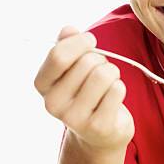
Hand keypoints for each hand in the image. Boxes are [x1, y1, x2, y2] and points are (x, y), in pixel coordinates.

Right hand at [34, 26, 134, 151]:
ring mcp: (74, 118)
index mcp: (42, 85)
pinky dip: (120, 88)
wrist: (99, 134)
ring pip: (104, 74)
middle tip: (100, 73)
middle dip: (100, 60)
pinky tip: (113, 99)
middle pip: (87, 62)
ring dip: (112, 73)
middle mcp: (53, 104)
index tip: (91, 41)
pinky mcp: (97, 127)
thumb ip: (68, 46)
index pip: (59, 55)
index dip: (80, 42)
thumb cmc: (86, 92)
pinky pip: (117, 90)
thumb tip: (69, 29)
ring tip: (107, 84)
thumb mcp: (72, 68)